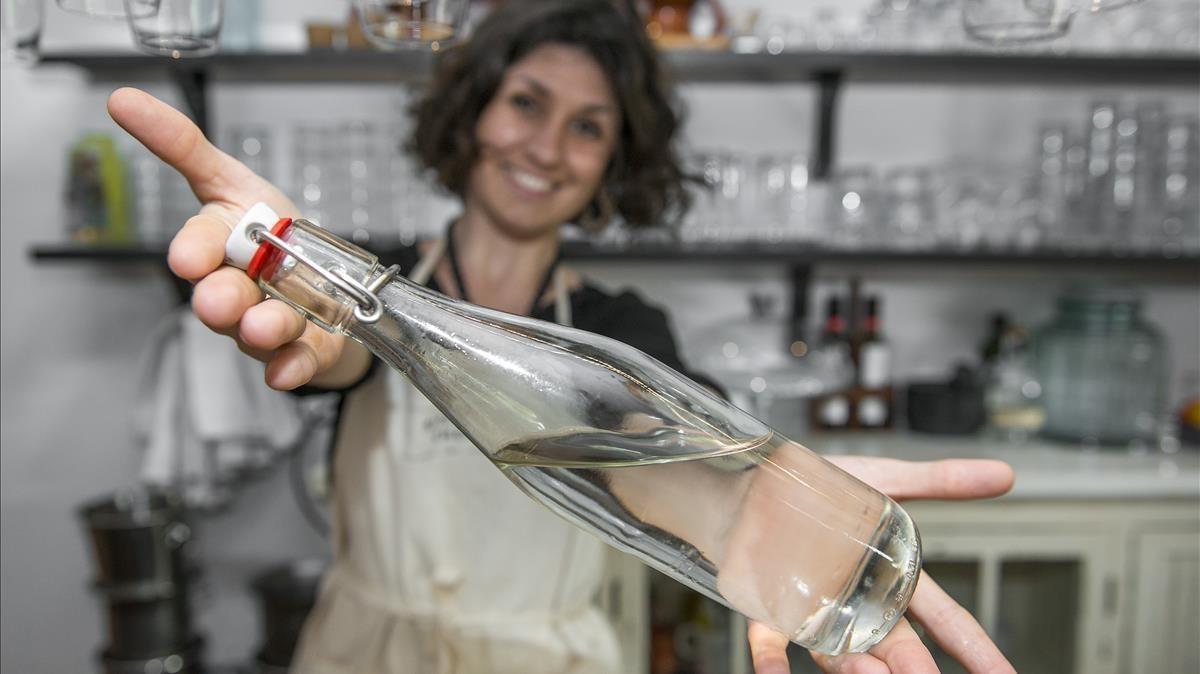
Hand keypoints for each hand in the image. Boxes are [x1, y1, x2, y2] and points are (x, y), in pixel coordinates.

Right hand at [107, 87, 355, 388]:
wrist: (324, 284)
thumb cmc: (273, 234)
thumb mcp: (235, 181)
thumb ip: (184, 146)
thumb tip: (122, 100)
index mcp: (219, 246)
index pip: (199, 245)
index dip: (195, 249)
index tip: (190, 257)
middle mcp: (235, 290)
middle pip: (222, 297)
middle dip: (221, 298)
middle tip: (218, 299)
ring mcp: (265, 325)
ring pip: (258, 332)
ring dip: (261, 330)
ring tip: (264, 325)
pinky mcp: (300, 352)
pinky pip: (292, 364)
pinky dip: (291, 368)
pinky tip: (288, 369)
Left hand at [747, 456, 1017, 673]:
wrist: (754, 481)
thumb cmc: (821, 486)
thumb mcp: (886, 479)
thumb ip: (941, 481)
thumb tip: (1005, 474)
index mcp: (892, 578)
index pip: (946, 621)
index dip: (977, 650)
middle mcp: (857, 604)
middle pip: (896, 647)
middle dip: (913, 667)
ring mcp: (816, 611)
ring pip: (842, 655)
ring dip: (855, 670)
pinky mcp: (770, 610)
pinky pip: (772, 645)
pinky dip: (773, 662)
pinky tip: (776, 673)